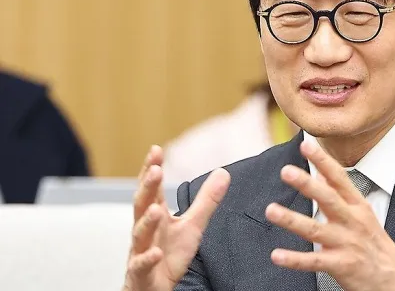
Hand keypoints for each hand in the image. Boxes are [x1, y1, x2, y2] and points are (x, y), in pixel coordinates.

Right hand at [123, 145, 229, 290]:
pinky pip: (141, 266)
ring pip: (139, 235)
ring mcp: (140, 252)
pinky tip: (155, 252)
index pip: (152, 190)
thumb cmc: (169, 256)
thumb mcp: (192, 226)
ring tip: (156, 209)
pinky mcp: (141, 275)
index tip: (156, 150)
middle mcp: (145, 231)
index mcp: (156, 217)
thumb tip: (223, 171)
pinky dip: (147, 259)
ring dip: (146, 222)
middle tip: (154, 169)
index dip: (151, 170)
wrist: (155, 289)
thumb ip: (206, 200)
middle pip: (142, 206)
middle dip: (147, 187)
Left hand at [265, 141, 394, 290]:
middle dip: (307, 184)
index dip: (323, 161)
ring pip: (315, 230)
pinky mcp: (341, 265)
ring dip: (291, 220)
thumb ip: (341, 193)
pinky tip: (276, 255)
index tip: (306, 145)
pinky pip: (313, 262)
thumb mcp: (362, 213)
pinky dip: (294, 259)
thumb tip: (323, 173)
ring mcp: (346, 244)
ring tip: (271, 210)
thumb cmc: (375, 242)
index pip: (339, 178)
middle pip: (328, 199)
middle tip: (286, 171)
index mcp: (357, 206)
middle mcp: (352, 221)